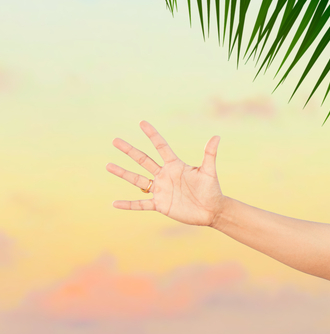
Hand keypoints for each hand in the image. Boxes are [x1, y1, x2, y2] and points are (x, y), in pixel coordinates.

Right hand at [109, 122, 225, 223]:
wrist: (212, 210)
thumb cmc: (212, 189)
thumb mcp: (209, 171)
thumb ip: (209, 154)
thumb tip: (216, 136)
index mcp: (175, 165)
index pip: (161, 147)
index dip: (152, 135)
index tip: (142, 122)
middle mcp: (164, 175)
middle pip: (143, 160)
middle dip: (129, 151)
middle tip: (115, 140)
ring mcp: (160, 189)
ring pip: (138, 179)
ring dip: (123, 173)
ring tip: (108, 166)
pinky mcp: (160, 204)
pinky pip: (141, 204)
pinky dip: (128, 204)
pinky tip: (115, 203)